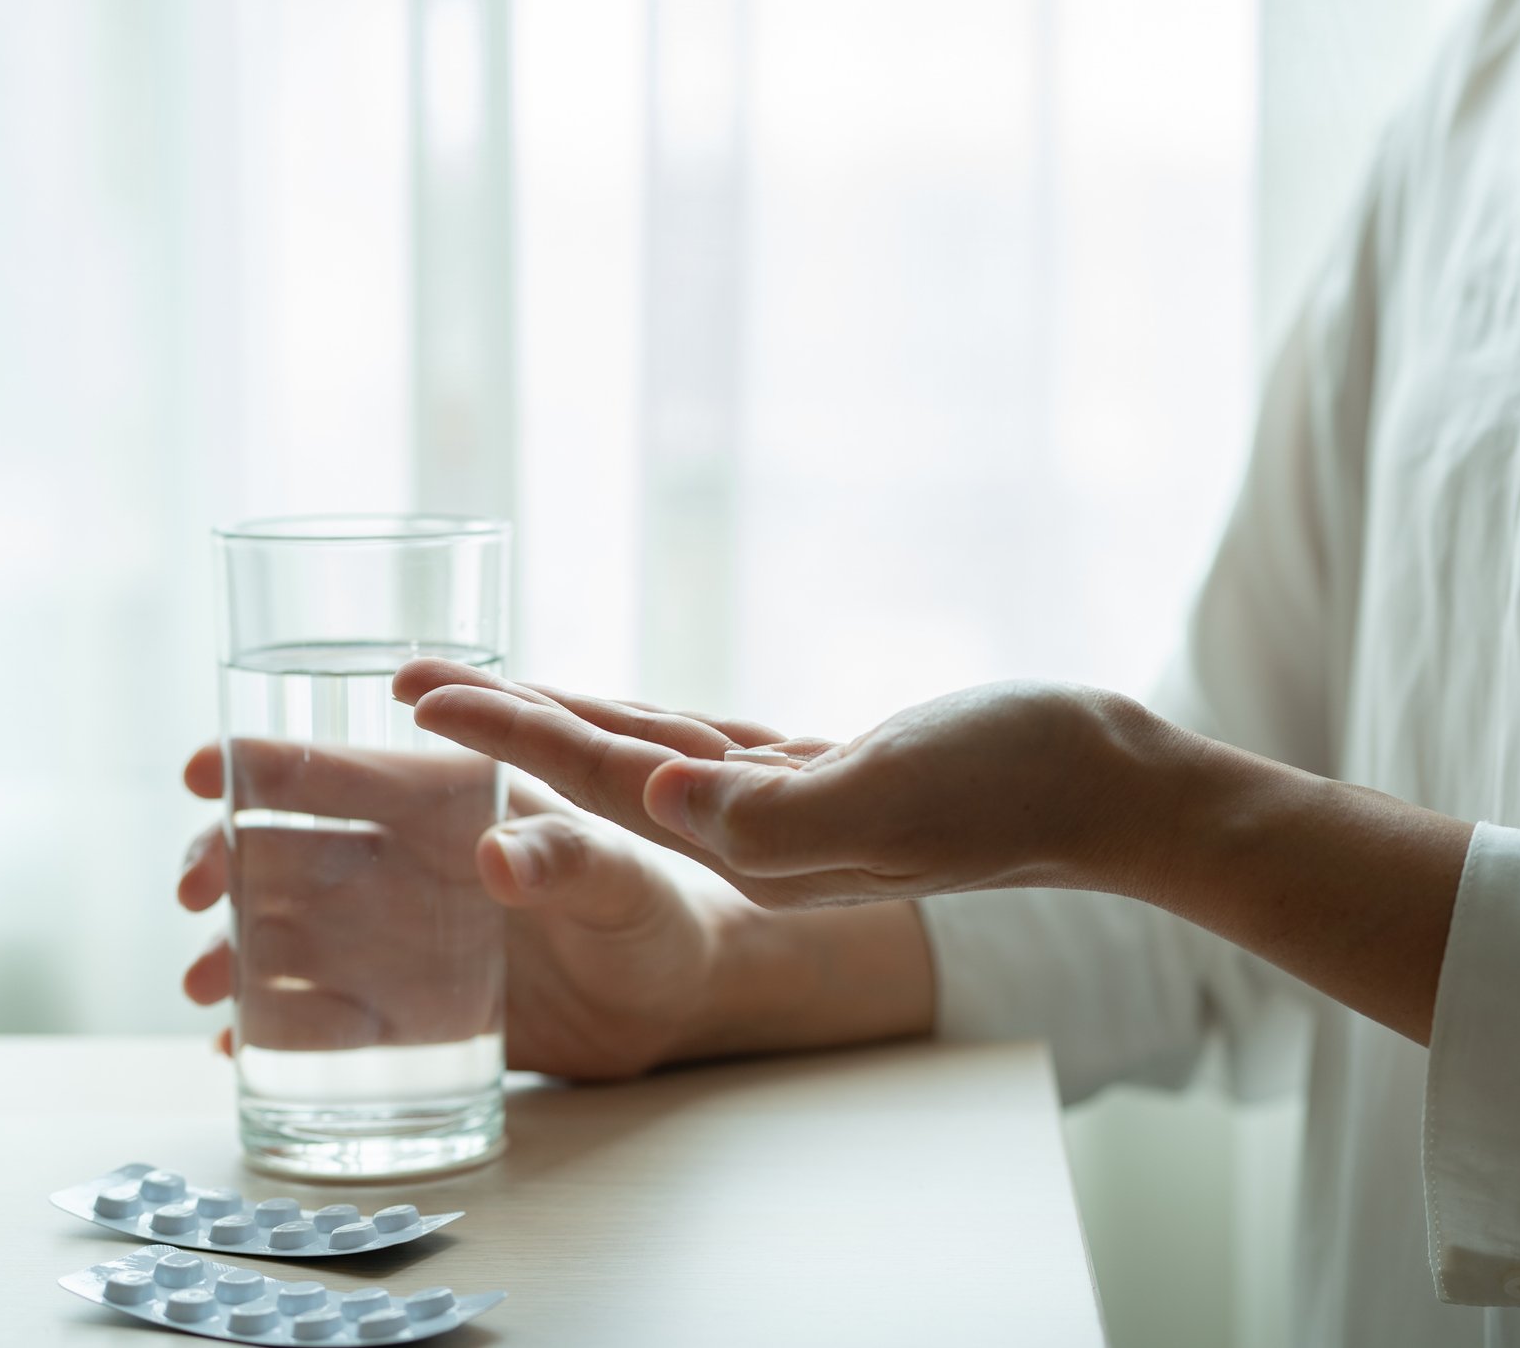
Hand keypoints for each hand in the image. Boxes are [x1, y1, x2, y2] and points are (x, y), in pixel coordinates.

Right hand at [176, 742, 727, 1080]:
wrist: (674, 1001)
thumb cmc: (656, 909)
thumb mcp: (622, 879)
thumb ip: (571, 859)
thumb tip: (500, 858)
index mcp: (445, 805)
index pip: (338, 771)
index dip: (263, 764)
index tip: (203, 771)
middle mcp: (402, 867)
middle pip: (282, 851)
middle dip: (220, 860)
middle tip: (193, 892)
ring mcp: (394, 944)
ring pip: (282, 935)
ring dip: (231, 952)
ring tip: (205, 987)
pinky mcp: (404, 1017)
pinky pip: (318, 1019)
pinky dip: (271, 1028)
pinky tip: (233, 1048)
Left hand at [395, 661, 1479, 1045]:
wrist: (1113, 789)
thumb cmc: (1017, 786)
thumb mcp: (895, 792)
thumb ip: (775, 811)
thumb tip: (658, 802)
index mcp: (753, 839)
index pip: (593, 782)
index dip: (500, 734)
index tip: (413, 692)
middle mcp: (752, 831)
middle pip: (593, 771)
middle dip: (498, 729)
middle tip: (406, 680)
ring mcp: (784, 808)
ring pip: (642, 755)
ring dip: (559, 723)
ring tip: (484, 691)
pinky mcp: (822, 777)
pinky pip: (706, 746)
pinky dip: (647, 725)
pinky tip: (615, 716)